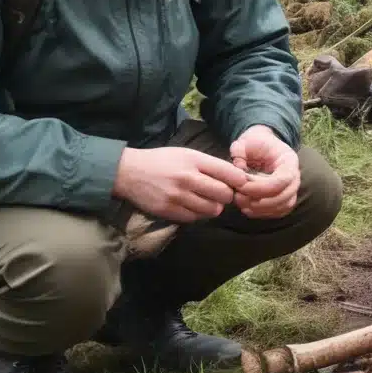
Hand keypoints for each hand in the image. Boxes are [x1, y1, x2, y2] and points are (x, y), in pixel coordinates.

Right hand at [114, 146, 250, 221]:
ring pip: (212, 210)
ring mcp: (178, 196)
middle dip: (227, 196)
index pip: (228, 172)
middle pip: (224, 194)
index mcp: (194, 160)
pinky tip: (192, 206)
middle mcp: (188, 178)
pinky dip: (198, 214)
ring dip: (214, 207)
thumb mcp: (187, 154)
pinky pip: (195, 218)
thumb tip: (235, 176)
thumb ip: (209, 165)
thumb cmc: (162, 161)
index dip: (240, 180)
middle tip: (221, 194)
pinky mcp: (168, 211)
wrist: (129, 172)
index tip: (241, 184)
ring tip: (206, 200)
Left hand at [230, 125, 300, 218]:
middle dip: (260, 201)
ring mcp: (292, 188)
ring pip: (283, 206)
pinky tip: (247, 208)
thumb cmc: (255, 143)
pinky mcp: (285, 198)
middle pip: (285, 196)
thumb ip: (239, 150)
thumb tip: (238, 168)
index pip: (282, 180)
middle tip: (238, 196)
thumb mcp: (245, 141)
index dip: (260, 187)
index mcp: (289, 159)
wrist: (263, 146)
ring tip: (240, 202)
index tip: (241, 186)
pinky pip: (279, 211)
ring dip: (261, 209)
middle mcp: (295, 176)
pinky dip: (263, 213)